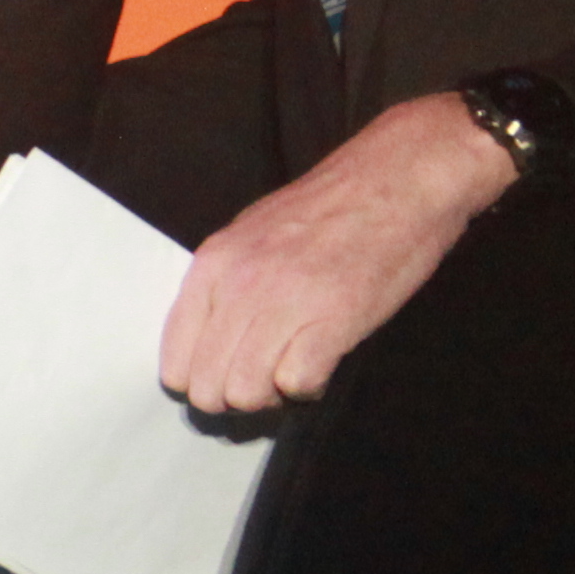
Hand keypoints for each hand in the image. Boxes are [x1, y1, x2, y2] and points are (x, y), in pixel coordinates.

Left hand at [158, 94, 517, 415]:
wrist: (400, 177)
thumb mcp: (252, 235)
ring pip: (245, 394)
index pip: (174, 362)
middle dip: (236, 396)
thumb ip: (224, 285)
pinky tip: (323, 360)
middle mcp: (237, 286)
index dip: (202, 382)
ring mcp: (283, 302)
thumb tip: (209, 345)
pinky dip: (309, 385)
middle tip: (268, 377)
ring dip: (272, 395)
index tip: (230, 374)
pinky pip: (295, 384)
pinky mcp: (333, 318)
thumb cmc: (329, 209)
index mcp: (212, 266)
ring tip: (296, 366)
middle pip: (207, 389)